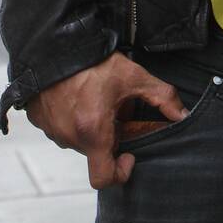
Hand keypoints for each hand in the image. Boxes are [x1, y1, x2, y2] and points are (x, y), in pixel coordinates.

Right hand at [24, 51, 189, 188]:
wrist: (54, 45)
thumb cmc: (91, 61)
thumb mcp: (133, 76)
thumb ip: (162, 97)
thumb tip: (182, 114)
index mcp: (93, 131)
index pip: (104, 178)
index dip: (120, 172)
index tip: (128, 153)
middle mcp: (70, 136)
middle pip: (96, 151)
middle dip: (110, 135)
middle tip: (115, 109)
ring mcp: (52, 129)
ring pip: (80, 139)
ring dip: (91, 126)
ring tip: (96, 98)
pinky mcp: (40, 120)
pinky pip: (61, 128)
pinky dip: (73, 118)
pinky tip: (79, 96)